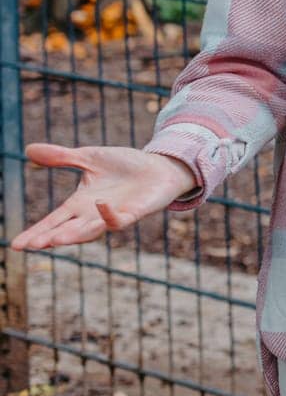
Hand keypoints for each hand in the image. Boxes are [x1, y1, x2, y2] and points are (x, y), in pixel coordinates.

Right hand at [9, 144, 198, 251]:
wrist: (160, 167)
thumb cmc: (125, 165)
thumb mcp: (89, 157)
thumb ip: (61, 157)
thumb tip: (28, 149)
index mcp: (79, 204)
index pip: (53, 221)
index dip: (35, 232)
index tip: (15, 245)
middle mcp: (93, 215)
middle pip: (67, 231)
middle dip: (50, 238)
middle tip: (31, 246)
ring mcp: (113, 216)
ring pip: (91, 231)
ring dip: (75, 235)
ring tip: (55, 240)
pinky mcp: (134, 214)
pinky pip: (120, 220)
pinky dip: (109, 215)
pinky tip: (100, 205)